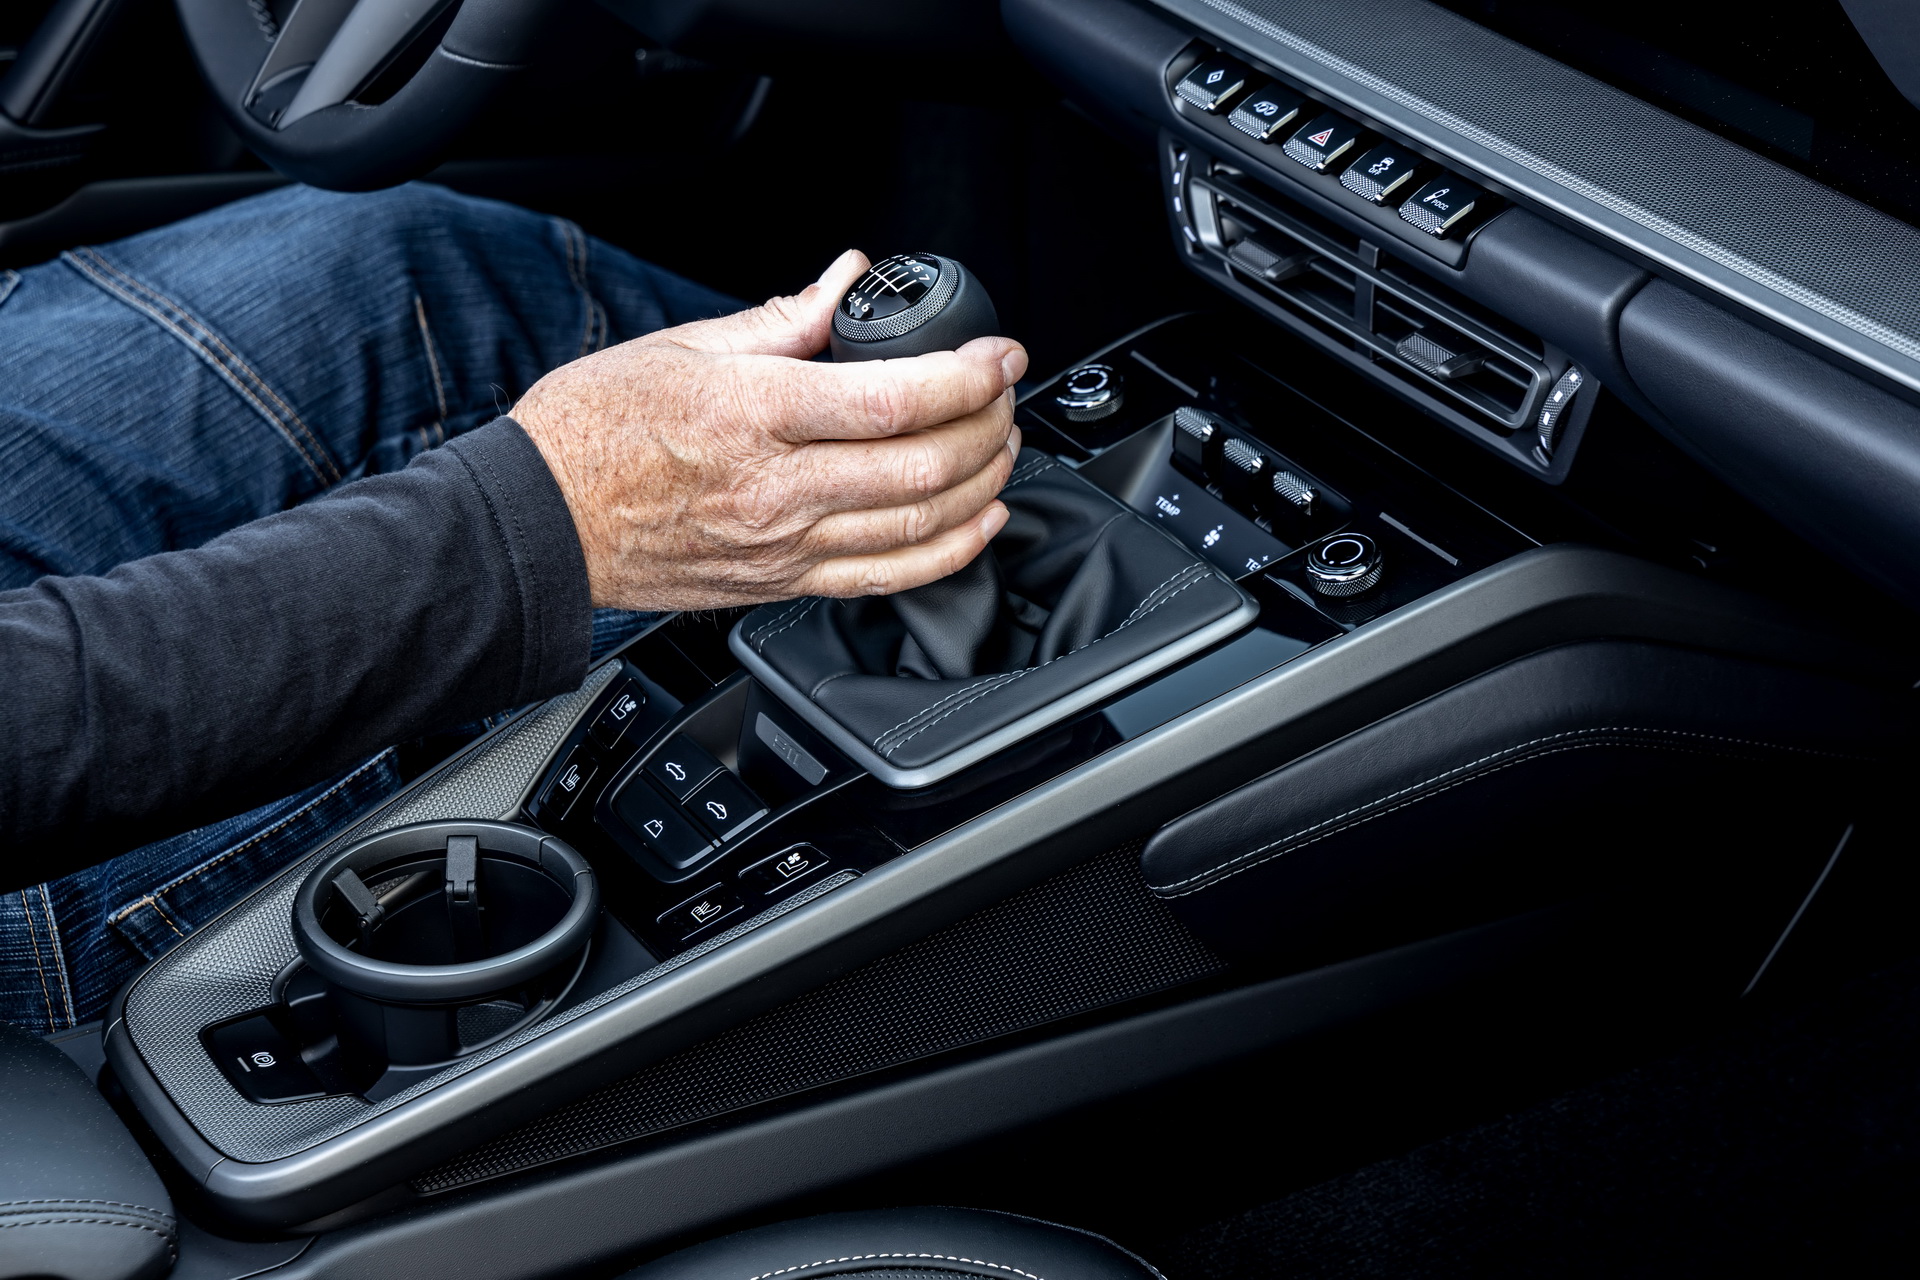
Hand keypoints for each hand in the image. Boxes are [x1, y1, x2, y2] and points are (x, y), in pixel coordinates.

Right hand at [513, 250, 1025, 610]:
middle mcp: (777, 487)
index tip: (999, 355)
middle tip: (1005, 396)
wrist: (539, 525)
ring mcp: (784, 545)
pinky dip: (950, 552)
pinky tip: (979, 523)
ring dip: (981, 484)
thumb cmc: (591, 433)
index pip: (894, 398)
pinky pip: (888, 578)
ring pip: (919, 526)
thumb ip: (783, 318)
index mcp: (755, 412)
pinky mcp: (781, 583)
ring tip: (1001, 448)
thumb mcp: (683, 347)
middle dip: (988, 427)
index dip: (967, 376)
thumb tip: (845, 279)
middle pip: (923, 465)